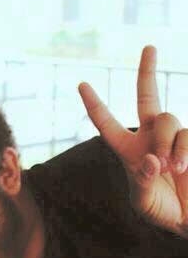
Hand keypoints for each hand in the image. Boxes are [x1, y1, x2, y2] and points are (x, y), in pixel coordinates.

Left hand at [78, 45, 187, 238]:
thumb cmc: (162, 211)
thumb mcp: (143, 202)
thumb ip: (142, 181)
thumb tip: (149, 158)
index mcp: (128, 150)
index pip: (107, 123)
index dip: (95, 104)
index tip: (81, 84)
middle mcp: (150, 137)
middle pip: (147, 96)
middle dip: (147, 71)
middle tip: (149, 46)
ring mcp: (174, 137)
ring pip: (167, 119)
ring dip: (165, 143)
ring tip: (169, 169)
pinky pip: (186, 134)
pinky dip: (182, 150)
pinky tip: (180, 169)